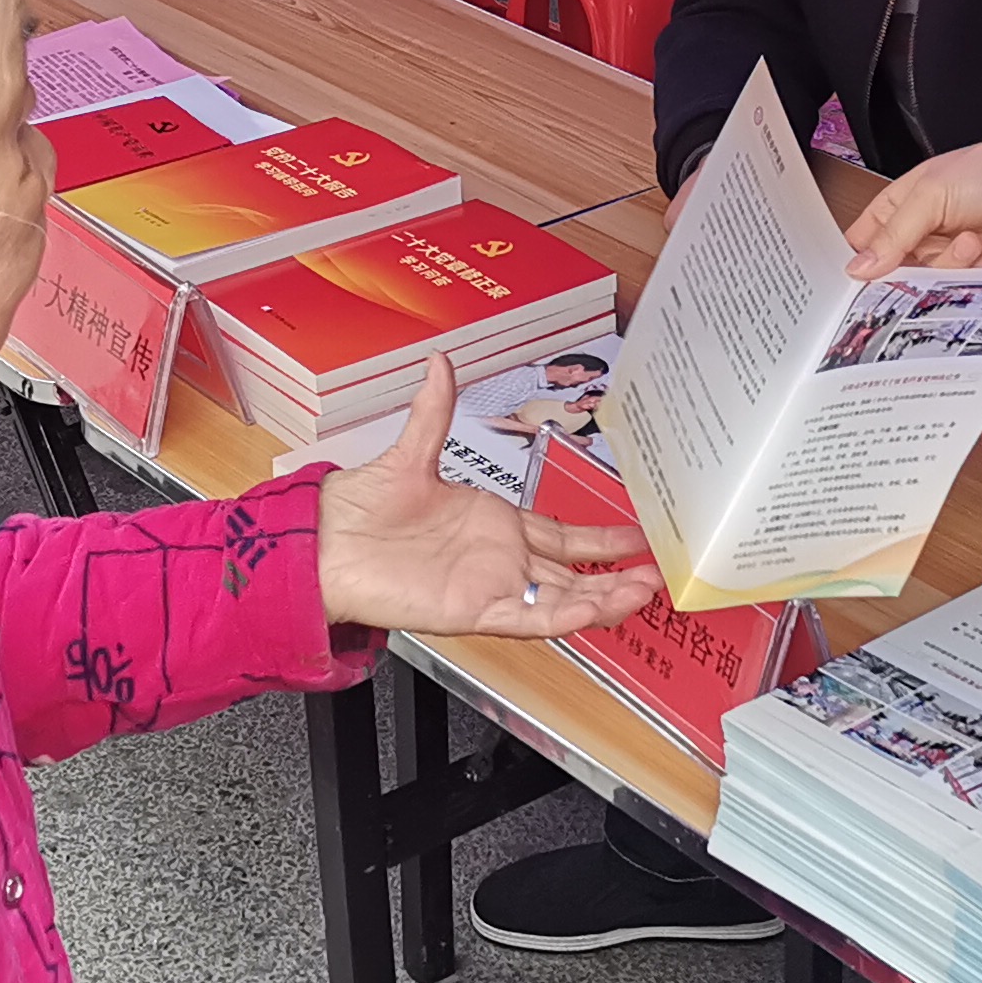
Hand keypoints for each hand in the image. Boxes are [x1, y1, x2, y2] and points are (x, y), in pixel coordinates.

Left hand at [317, 359, 662, 637]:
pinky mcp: (475, 611)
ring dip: (603, 597)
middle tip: (657, 572)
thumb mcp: (410, 453)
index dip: (600, 539)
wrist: (324, 545)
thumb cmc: (359, 509)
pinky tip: (595, 610)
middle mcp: (497, 560)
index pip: (560, 536)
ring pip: (562, 599)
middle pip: (572, 572)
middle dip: (615, 572)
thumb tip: (442, 364)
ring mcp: (490, 587)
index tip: (637, 538)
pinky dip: (565, 616)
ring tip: (642, 591)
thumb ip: (434, 412)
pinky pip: (530, 618)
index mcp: (492, 525)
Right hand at [842, 134, 981, 277]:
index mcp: (896, 213)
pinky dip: (980, 271)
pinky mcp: (978, 279)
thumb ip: (894, 234)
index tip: (861, 282)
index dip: (860, 269)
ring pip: (930, 289)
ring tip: (975, 239)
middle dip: (913, 273)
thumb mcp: (930, 194)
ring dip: (955, 264)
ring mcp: (948, 261)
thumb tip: (859, 268)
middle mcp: (919, 241)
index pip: (863, 250)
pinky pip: (964, 294)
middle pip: (894, 279)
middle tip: (927, 258)